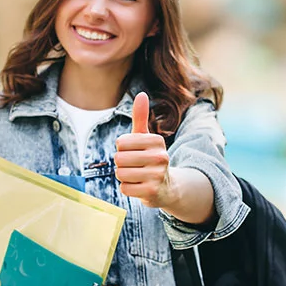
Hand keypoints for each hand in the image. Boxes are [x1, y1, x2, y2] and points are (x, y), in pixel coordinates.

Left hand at [114, 92, 171, 207]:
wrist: (166, 188)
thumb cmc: (149, 158)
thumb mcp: (146, 138)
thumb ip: (141, 117)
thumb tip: (141, 94)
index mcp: (157, 141)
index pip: (121, 143)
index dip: (122, 150)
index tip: (134, 153)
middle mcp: (160, 157)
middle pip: (119, 159)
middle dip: (122, 164)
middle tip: (135, 167)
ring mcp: (157, 175)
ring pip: (120, 174)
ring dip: (124, 177)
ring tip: (137, 176)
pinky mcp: (152, 192)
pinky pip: (124, 188)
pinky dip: (128, 189)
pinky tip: (139, 187)